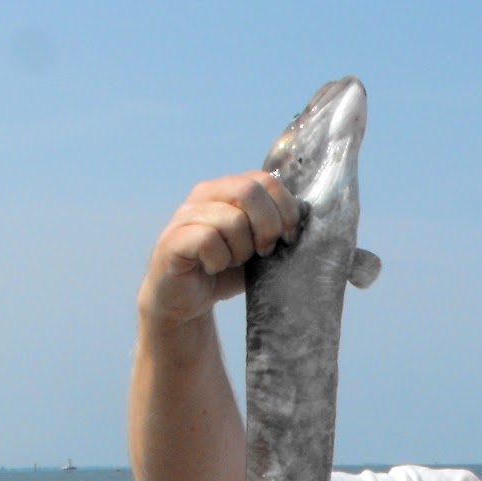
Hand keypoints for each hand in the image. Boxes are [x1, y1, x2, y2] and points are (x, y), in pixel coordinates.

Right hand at [137, 172, 299, 325]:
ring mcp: (186, 215)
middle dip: (267, 227)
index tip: (287, 238)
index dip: (286, 210)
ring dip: (240, 251)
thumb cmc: (229, 272)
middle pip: (249, 192)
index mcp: (230, 190)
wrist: (189, 299)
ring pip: (231, 220)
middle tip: (263, 253)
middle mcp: (206, 195)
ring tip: (231, 262)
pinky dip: (218, 260)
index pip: (267, 181)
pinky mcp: (173, 239)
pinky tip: (212, 268)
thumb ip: (278, 228)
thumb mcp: (260, 247)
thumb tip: (308, 215)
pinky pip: (208, 240)